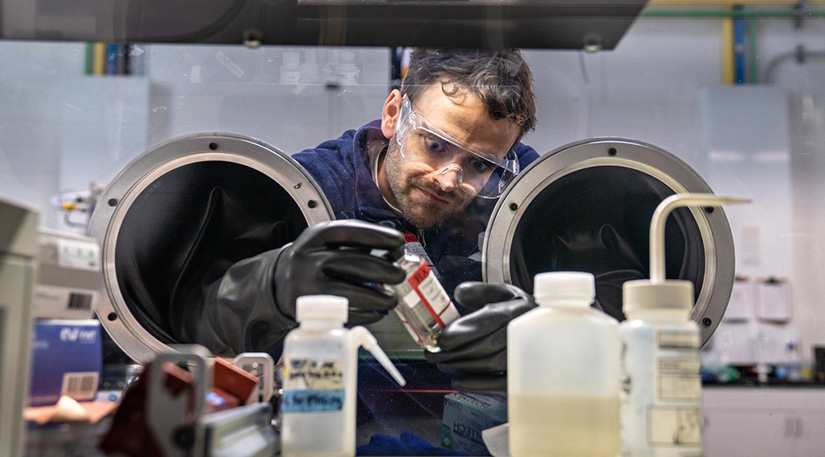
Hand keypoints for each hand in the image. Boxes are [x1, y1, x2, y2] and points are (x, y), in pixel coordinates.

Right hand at [273, 220, 405, 324]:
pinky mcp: (310, 309)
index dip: (380, 236)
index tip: (399, 243)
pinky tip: (376, 311)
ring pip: (355, 293)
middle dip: (387, 270)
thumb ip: (358, 243)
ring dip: (381, 297)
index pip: (353, 233)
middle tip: (399, 274)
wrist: (278, 282)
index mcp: (317, 236)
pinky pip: (347, 313)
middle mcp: (310, 258)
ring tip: (392, 298)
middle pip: (359, 264)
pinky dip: (367, 314)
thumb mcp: (327, 242)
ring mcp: (308, 285)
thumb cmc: (313, 259)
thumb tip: (396, 252)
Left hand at [424, 282, 534, 393]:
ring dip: (462, 365)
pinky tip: (458, 380)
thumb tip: (459, 293)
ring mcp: (526, 357)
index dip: (461, 332)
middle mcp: (524, 334)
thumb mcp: (505, 292)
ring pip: (490, 365)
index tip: (440, 339)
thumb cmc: (522, 312)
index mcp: (517, 310)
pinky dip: (477, 384)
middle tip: (433, 353)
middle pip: (485, 345)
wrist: (551, 329)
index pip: (487, 321)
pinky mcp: (524, 376)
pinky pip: (500, 384)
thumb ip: (480, 291)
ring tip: (442, 363)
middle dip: (455, 351)